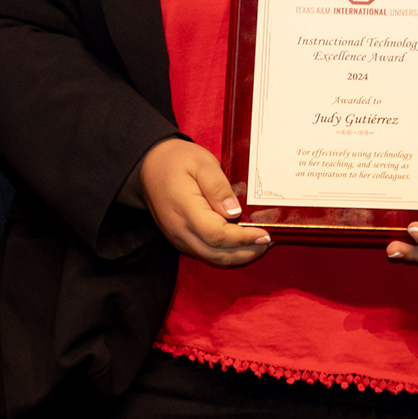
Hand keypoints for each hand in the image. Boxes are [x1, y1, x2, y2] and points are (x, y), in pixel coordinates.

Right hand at [138, 139, 269, 267]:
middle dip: (245, 252)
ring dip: (237, 256)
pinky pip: (204, 253)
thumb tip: (234, 213)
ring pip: (211, 257)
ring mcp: (178, 237)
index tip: (265, 234)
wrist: (149, 165)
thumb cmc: (177, 160)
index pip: (217, 234)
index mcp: (185, 209)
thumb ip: (218, 187)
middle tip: (268, 242)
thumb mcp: (201, 163)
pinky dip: (225, 253)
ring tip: (259, 245)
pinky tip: (240, 243)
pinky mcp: (179, 239)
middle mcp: (179, 229)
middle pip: (216, 254)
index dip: (243, 239)